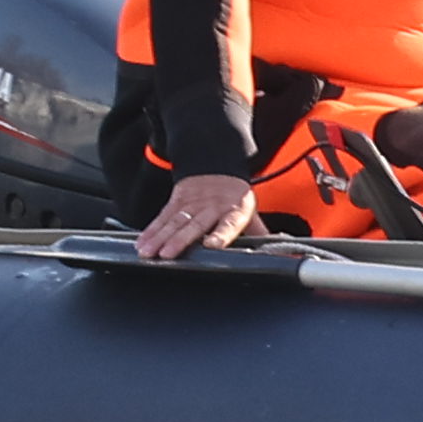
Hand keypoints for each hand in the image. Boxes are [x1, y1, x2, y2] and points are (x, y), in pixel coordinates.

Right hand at [134, 168, 261, 261]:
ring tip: (148, 253)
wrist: (215, 166)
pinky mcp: (175, 201)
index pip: (228, 224)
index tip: (212, 245)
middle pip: (194, 224)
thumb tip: (281, 253)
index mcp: (234, 210)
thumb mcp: (250, 214)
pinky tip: (141, 242)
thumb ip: (259, 235)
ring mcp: (191, 203)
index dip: (220, 234)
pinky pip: (162, 217)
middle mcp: (211, 206)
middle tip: (167, 255)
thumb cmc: (234, 199)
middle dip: (179, 240)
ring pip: (174, 222)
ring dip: (159, 238)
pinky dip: (150, 230)